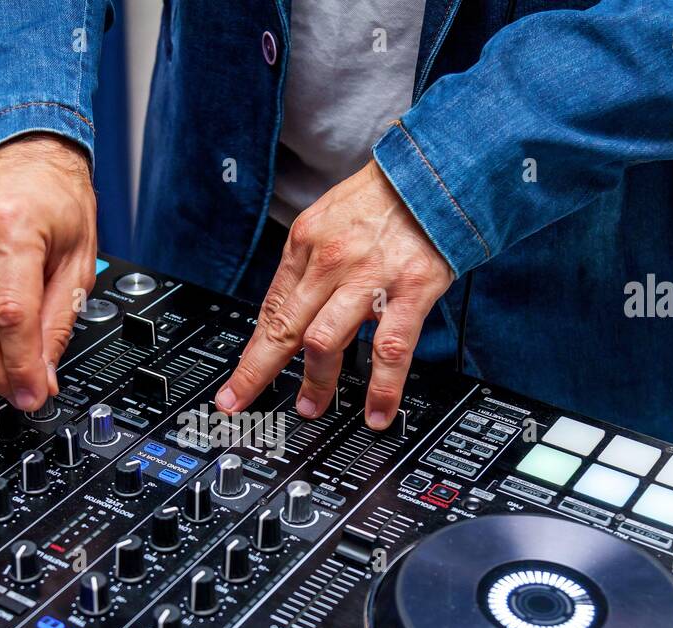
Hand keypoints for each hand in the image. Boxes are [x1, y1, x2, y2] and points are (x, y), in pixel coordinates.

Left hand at [216, 161, 453, 428]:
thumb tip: (291, 314)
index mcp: (306, 243)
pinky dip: (382, 387)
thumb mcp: (328, 220)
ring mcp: (370, 278)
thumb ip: (308, 267)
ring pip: (327, 341)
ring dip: (316, 382)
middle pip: (286, 328)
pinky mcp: (410, 291)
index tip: (235, 386)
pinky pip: (390, 349)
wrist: (437, 170)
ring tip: (311, 407)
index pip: (271, 308)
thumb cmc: (383, 200)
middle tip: (245, 401)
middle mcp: (332, 261)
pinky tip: (377, 411)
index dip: (251, 354)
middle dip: (260, 372)